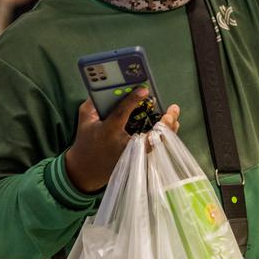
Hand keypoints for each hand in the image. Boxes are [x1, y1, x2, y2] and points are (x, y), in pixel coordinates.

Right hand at [64, 91, 180, 193]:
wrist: (86, 169)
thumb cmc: (86, 142)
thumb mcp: (85, 120)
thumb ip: (93, 104)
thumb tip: (107, 89)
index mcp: (108, 131)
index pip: (122, 113)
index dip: (133, 100)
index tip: (144, 89)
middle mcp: (123, 145)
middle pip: (150, 135)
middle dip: (165, 122)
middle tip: (172, 109)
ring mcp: (132, 155)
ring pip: (157, 144)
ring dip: (168, 130)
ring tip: (173, 116)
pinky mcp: (137, 160)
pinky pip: (155, 148)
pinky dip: (164, 138)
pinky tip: (169, 128)